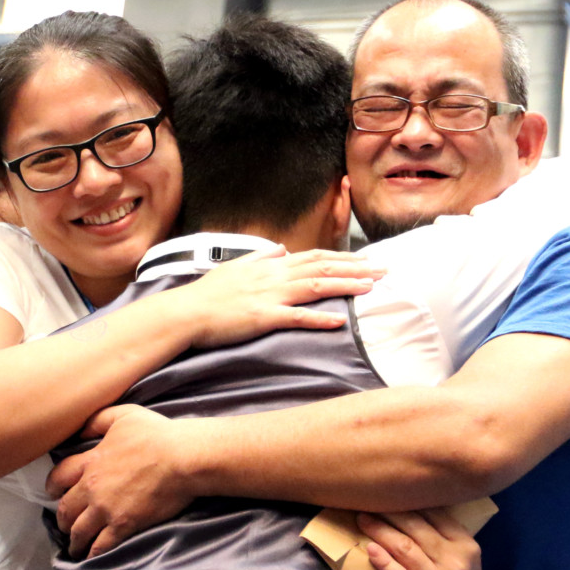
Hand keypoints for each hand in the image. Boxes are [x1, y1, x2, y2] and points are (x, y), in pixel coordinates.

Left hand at [46, 404, 196, 557]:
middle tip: (66, 525)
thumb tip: (80, 429)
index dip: (53, 487)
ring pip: (79, 531)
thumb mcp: (123, 415)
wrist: (182, 458)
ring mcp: (107, 509)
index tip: (53, 493)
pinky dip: (92, 554)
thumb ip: (98, 420)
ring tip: (77, 547)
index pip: (59, 477)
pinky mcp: (124, 525)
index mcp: (91, 461)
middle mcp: (93, 488)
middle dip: (63, 519)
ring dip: (75, 540)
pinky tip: (92, 558)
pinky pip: (100, 546)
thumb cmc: (157, 434)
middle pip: (65, 509)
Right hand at [185, 245, 385, 348]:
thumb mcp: (235, 267)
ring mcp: (269, 296)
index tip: (364, 259)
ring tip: (370, 287)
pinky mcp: (263, 317)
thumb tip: (279, 248)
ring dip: (345, 286)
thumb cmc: (208, 293)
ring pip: (316, 287)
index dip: (342, 257)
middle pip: (322, 268)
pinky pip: (296, 317)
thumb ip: (260, 257)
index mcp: (270, 265)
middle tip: (383, 270)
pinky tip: (339, 321)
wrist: (186, 311)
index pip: (314, 256)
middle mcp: (274, 276)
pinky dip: (319, 318)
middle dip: (355, 268)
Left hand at [357, 509, 480, 569]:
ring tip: (362, 521)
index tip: (387, 492)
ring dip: (380, 531)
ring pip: (405, 548)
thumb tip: (409, 504)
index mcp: (466, 546)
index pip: (434, 514)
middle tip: (366, 503)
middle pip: (415, 527)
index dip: (408, 500)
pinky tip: (370, 550)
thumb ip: (445, 537)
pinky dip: (383, 562)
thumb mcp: (464, 561)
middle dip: (388, 513)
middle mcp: (456, 561)